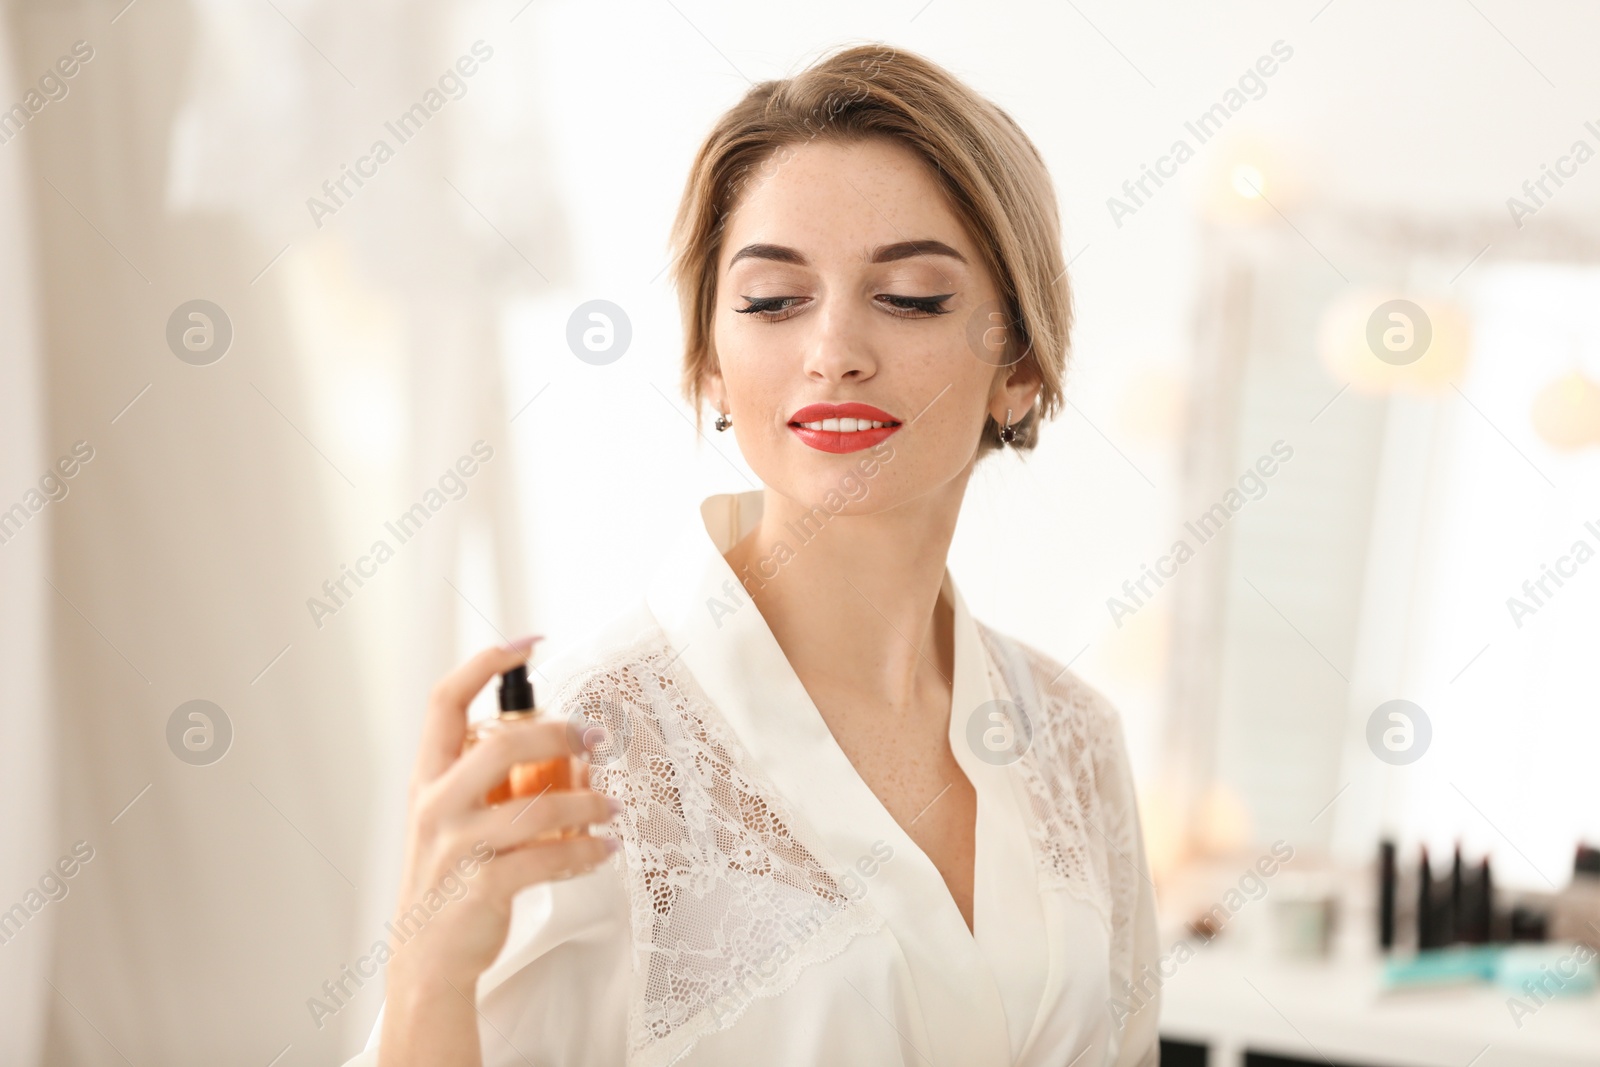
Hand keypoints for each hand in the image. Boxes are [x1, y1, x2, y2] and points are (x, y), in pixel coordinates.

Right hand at [378, 638, 617, 1065]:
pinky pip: (546, 859)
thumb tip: (578, 755)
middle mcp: (435, 805)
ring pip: (536, 806)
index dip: (486, 663)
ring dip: (587, 804)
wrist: (425, 961)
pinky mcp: (479, 888)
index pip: (445, 700)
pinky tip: (604, 850)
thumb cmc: (452, 879)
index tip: (529, 643)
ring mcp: (455, 847)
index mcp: (428, 778)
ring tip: (613, 808)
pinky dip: (585, 853)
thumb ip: (502, 782)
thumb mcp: (461, 819)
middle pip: (501, 742)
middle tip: (597, 740)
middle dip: (560, 734)